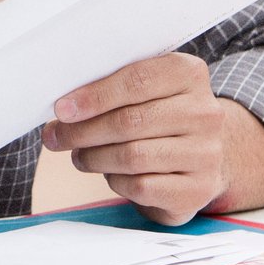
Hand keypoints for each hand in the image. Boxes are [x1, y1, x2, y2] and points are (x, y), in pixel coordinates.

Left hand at [41, 53, 263, 223]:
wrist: (199, 156)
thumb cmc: (158, 117)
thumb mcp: (144, 91)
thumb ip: (109, 89)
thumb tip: (63, 109)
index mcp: (190, 74)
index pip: (137, 80)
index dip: (94, 96)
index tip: (62, 109)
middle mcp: (205, 113)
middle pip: (130, 121)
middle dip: (83, 131)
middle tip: (57, 137)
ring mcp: (206, 154)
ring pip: (132, 156)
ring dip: (94, 158)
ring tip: (80, 156)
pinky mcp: (197, 190)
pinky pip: (141, 186)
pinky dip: (115, 181)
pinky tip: (110, 174)